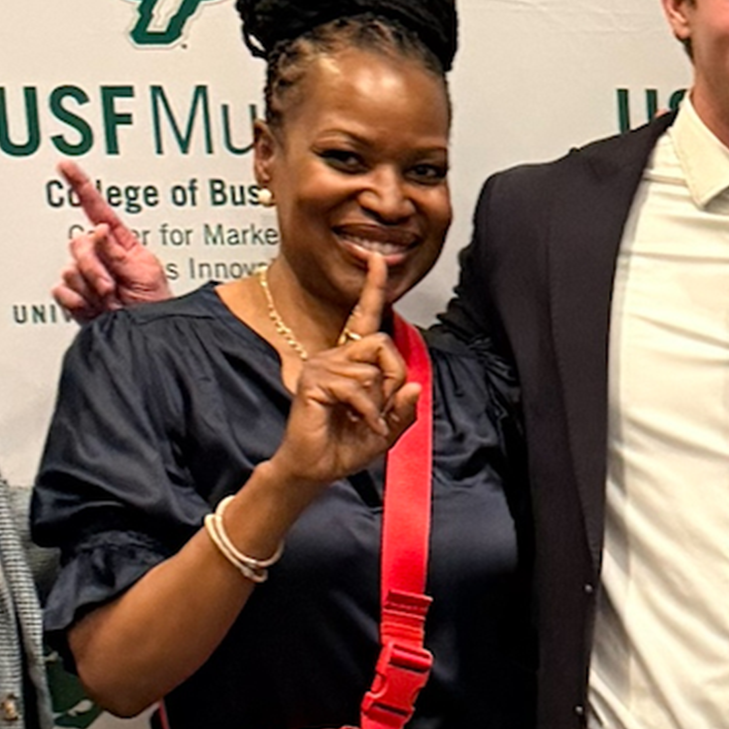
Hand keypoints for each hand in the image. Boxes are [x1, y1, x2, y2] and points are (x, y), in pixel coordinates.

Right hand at [52, 160, 172, 320]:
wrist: (147, 337)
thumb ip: (118, 251)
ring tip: (112, 300)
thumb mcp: (146, 272)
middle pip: (78, 243)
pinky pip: (63, 291)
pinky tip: (97, 308)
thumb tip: (99, 230)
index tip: (66, 166)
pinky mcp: (74, 295)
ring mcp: (85, 276)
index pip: (96, 208)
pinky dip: (80, 302)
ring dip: (93, 287)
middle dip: (95, 266)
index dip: (80, 186)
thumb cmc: (155, 305)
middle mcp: (98, 255)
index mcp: (118, 243)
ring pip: (71, 269)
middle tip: (112, 285)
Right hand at [270, 249, 417, 485]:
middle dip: (392, 377)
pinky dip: (367, 412)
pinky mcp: (314, 381)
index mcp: (350, 360)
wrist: (316, 468)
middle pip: (381, 344)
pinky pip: (357, 387)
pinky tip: (359, 424)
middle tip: (382, 407)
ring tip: (362, 419)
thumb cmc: (345, 446)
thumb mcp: (387, 429)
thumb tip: (414, 386)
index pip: (364, 317)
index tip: (377, 259)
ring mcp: (321, 366)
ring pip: (371, 369)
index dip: (373, 288)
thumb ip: (403, 408)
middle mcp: (334, 356)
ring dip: (377, 403)